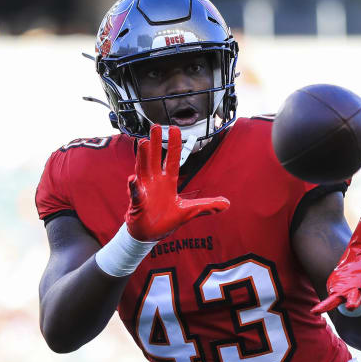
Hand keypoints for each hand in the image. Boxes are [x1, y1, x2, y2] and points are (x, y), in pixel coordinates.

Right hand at [125, 124, 229, 241]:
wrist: (149, 235)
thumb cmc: (166, 220)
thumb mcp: (189, 212)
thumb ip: (207, 206)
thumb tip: (227, 204)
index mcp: (168, 182)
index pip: (173, 160)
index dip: (174, 145)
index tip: (174, 129)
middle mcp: (155, 182)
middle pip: (155, 158)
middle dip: (156, 143)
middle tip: (156, 126)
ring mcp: (145, 190)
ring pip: (143, 169)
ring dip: (143, 157)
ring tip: (144, 142)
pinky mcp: (138, 202)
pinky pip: (136, 193)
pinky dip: (134, 187)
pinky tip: (133, 179)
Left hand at [311, 203, 360, 314]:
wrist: (349, 279)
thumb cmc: (357, 259)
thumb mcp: (360, 241)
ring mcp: (351, 290)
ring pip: (354, 298)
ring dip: (353, 302)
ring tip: (351, 305)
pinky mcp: (337, 295)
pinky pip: (331, 302)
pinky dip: (324, 306)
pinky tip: (315, 309)